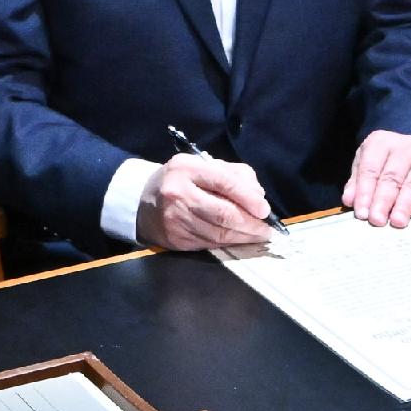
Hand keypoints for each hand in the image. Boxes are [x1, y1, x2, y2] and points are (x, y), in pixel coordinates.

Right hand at [138, 156, 274, 253]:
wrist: (144, 201)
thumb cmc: (183, 181)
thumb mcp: (204, 167)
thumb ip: (234, 175)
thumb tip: (258, 196)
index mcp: (187, 168)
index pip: (224, 182)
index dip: (249, 198)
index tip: (265, 210)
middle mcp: (178, 193)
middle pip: (222, 213)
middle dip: (250, 224)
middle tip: (266, 230)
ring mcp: (175, 219)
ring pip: (218, 233)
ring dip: (243, 237)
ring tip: (257, 236)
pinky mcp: (175, 239)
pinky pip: (209, 244)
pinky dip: (228, 244)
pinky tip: (238, 240)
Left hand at [342, 131, 410, 225]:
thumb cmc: (386, 160)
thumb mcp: (366, 162)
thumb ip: (357, 182)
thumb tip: (349, 201)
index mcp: (381, 142)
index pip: (371, 169)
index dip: (365, 192)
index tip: (361, 213)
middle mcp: (405, 147)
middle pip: (392, 177)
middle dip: (383, 200)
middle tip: (377, 220)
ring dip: (404, 204)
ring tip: (396, 221)